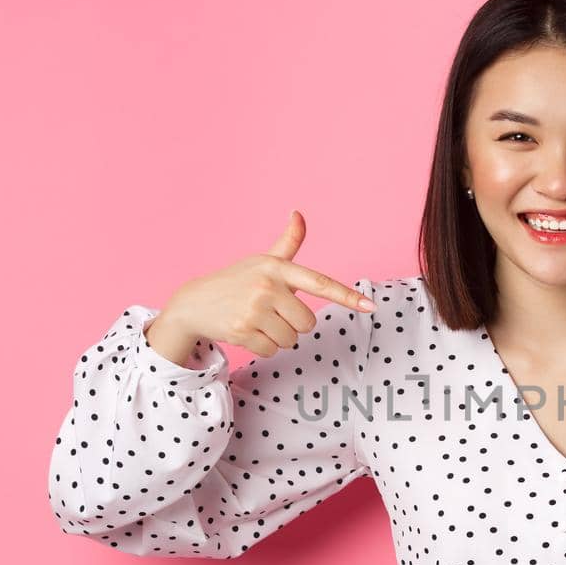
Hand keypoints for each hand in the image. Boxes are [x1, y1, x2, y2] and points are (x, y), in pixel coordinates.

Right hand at [157, 209, 375, 358]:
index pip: (319, 282)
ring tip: (257, 321)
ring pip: (291, 340)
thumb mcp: (263, 261)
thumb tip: (299, 213)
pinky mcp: (242, 331)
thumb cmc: (237, 281)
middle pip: (307, 323)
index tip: (370, 306)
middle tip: (271, 312)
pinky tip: (247, 332)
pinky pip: (272, 350)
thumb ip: (287, 243)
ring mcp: (254, 309)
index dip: (347, 296)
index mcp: (277, 268)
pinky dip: (263, 347)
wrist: (195, 302)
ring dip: (278, 337)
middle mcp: (267, 287)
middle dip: (293, 324)